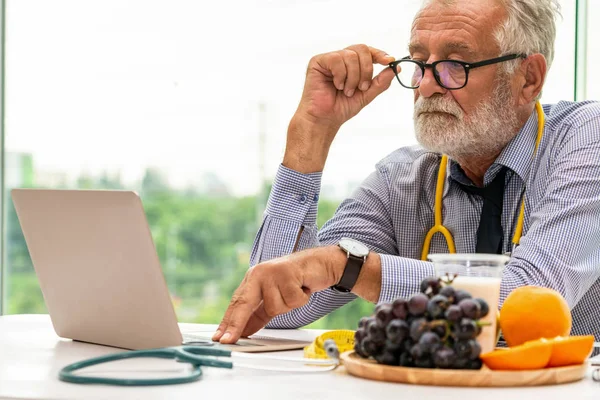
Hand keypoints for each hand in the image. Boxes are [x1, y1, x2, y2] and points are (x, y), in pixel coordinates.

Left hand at [212, 246, 343, 343]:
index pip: (236, 303)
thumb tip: (244, 332)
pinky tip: (302, 287)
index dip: (228, 322)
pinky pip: (292, 301)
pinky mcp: (287, 273)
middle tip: (227, 341)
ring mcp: (271, 272)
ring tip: (295, 292)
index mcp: (252, 279)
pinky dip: (300, 299)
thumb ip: (259, 314)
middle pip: (244, 303)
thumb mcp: (274, 298)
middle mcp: (258, 274)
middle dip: (236, 324)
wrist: (318, 264)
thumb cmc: (295, 281)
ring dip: (289, 305)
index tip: (220, 338)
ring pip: (274, 307)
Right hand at [283, 44, 395, 172]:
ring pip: (350, 55)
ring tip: (346, 91)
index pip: (368, 52)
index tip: (390, 61)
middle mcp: (340, 58)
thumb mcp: (366, 95)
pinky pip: (336, 59)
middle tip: (362, 87)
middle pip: (362, 49)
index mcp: (352, 64)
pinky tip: (336, 86)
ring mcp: (329, 59)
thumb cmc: (341, 108)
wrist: (324, 119)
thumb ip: (380, 82)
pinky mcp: (317, 61)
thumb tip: (396, 68)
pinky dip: (340, 75)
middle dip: (366, 70)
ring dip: (353, 77)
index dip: (379, 54)